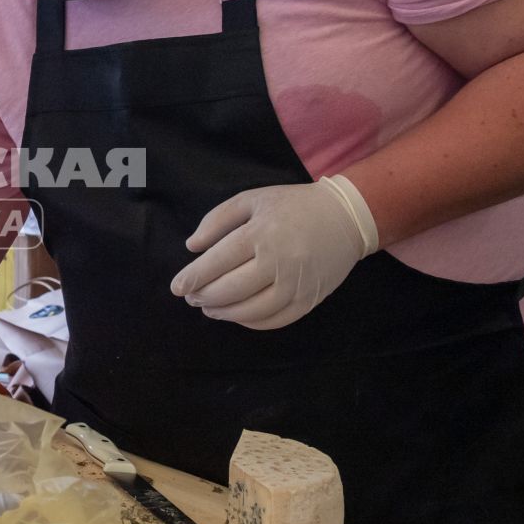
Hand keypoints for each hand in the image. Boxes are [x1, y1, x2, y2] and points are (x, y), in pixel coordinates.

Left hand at [170, 176, 378, 329]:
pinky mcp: (309, 299)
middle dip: (205, 297)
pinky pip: (275, 320)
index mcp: (260, 233)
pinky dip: (251, 323)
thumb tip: (192, 246)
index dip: (194, 278)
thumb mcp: (252, 200)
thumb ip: (217, 220)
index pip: (218, 262)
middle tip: (192, 298)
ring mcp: (296, 284)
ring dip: (225, 313)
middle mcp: (278, 261)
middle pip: (231, 289)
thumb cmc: (293, 206)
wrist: (345, 217)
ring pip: (251, 311)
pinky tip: (238, 316)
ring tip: (210, 309)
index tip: (177, 288)